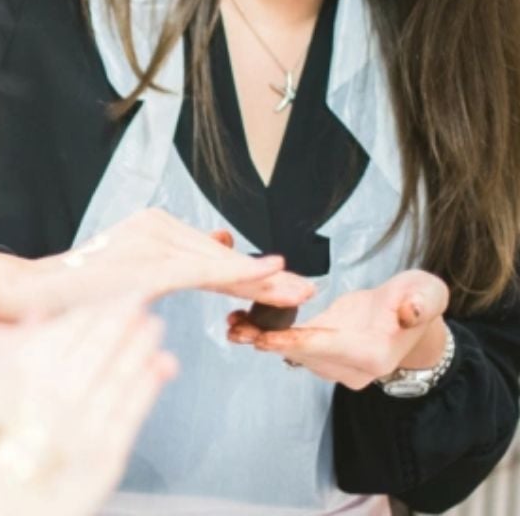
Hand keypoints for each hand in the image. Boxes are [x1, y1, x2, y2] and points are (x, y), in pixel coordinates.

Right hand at [0, 209, 313, 319]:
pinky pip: (198, 271)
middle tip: (306, 289)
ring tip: (296, 291)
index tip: (288, 281)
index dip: (252, 270)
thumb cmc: (77, 293)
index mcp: (153, 227)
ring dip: (259, 282)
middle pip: (219, 257)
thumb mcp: (134, 275)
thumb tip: (223, 244)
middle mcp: (155, 225)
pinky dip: (236, 275)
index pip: (212, 253)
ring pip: (214, 265)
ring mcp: (150, 238)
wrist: (31, 293)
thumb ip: (177, 262)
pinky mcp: (146, 261)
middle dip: (264, 278)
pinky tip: (269, 274)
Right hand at [0, 296, 173, 515]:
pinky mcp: (103, 460)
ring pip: (119, 372)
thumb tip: (34, 316)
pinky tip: (159, 366)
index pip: (61, 330)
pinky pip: (132, 413)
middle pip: (95, 344)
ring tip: (153, 324)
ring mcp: (81, 426)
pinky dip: (148, 385)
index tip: (104, 295)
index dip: (88, 310)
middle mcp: (50, 394)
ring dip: (139, 343)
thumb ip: (5, 356)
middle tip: (140, 294)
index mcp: (12, 376)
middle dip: (121, 317)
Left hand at [227, 269, 450, 389]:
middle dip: (267, 341)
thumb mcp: (428, 292)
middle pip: (302, 355)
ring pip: (292, 353)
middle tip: (235, 328)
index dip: (294, 342)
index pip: (326, 350)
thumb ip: (421, 301)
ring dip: (262, 339)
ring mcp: (337, 366)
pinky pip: (292, 347)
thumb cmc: (417, 299)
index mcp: (373, 354)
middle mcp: (352, 368)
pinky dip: (269, 335)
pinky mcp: (324, 354)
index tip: (264, 338)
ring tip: (233, 322)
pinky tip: (244, 322)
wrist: (412, 315)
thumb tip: (410, 312)